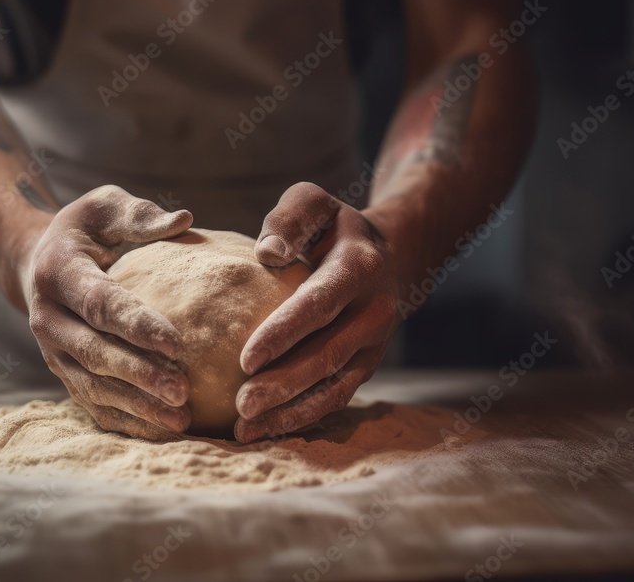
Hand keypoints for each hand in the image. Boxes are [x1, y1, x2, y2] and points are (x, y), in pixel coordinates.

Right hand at [23, 185, 193, 439]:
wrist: (37, 262)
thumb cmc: (86, 231)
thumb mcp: (104, 207)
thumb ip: (140, 215)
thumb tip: (184, 219)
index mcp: (58, 273)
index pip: (100, 304)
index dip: (137, 325)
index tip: (177, 342)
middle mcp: (47, 318)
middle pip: (95, 353)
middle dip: (139, 374)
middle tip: (183, 390)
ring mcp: (51, 351)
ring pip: (93, 386)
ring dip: (136, 405)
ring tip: (179, 417)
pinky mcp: (62, 373)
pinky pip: (92, 404)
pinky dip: (125, 421)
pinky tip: (161, 430)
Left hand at [234, 182, 401, 442]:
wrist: (392, 256)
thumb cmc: (334, 227)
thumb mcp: (314, 202)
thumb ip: (290, 218)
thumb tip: (267, 254)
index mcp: (359, 268)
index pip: (319, 305)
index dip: (284, 334)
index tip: (245, 359)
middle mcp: (375, 311)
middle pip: (327, 355)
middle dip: (284, 384)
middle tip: (241, 404)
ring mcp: (374, 345)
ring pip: (334, 386)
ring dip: (291, 411)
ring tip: (246, 429)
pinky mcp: (367, 367)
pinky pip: (337, 398)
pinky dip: (303, 417)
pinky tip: (265, 430)